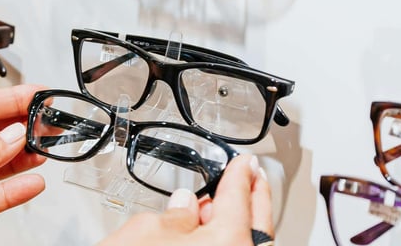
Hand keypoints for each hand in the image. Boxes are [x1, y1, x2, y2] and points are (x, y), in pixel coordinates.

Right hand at [98, 154, 273, 244]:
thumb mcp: (144, 232)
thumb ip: (173, 214)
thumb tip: (184, 206)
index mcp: (230, 242)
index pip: (239, 197)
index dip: (239, 174)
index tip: (243, 163)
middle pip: (256, 225)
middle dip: (254, 197)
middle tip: (253, 178)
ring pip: (244, 245)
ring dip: (236, 224)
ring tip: (219, 207)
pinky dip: (223, 244)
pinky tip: (206, 238)